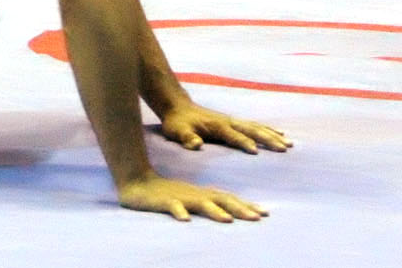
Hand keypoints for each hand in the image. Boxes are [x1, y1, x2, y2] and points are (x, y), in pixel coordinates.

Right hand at [118, 174, 267, 222]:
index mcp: (201, 194)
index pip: (228, 198)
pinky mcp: (162, 201)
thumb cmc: (165, 193)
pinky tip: (184, 219)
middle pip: (220, 200)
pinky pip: (171, 206)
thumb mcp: (189, 199)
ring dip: (214, 211)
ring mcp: (179, 197)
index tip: (266, 213)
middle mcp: (194, 194)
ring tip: (227, 220)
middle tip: (257, 218)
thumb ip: (207, 204)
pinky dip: (178, 211)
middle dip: (239, 209)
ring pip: (199, 203)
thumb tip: (230, 216)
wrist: (135, 181)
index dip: (246, 205)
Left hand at [157, 102, 291, 154]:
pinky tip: (280, 134)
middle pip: (252, 130)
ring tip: (290, 143)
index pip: (233, 136)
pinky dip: (269, 129)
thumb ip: (186, 138)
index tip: (256, 152)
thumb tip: (196, 144)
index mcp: (217, 126)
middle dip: (268, 139)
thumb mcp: (177, 131)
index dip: (243, 143)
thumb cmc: (177, 123)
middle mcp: (228, 122)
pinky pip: (255, 125)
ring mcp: (232, 120)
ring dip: (273, 135)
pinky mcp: (234, 122)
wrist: (177, 106)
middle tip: (284, 148)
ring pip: (257, 127)